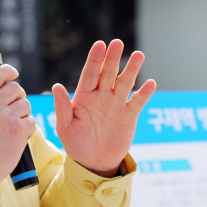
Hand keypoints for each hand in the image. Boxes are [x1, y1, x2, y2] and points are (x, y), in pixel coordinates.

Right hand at [0, 65, 36, 181]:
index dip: (8, 71)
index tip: (14, 73)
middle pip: (15, 88)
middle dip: (18, 95)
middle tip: (15, 107)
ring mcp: (5, 117)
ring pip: (25, 104)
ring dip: (23, 113)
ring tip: (15, 125)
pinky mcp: (17, 130)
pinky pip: (30, 121)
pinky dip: (27, 128)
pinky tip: (19, 136)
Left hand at [52, 40, 155, 177]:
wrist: (93, 163)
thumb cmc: (76, 144)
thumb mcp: (65, 127)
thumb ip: (63, 107)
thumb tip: (56, 86)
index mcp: (84, 96)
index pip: (89, 74)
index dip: (95, 59)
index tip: (100, 44)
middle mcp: (101, 96)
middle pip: (108, 73)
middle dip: (112, 58)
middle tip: (117, 43)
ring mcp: (116, 104)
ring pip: (124, 83)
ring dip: (131, 69)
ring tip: (138, 55)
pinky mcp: (129, 116)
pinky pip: (138, 102)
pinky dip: (144, 93)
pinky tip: (150, 83)